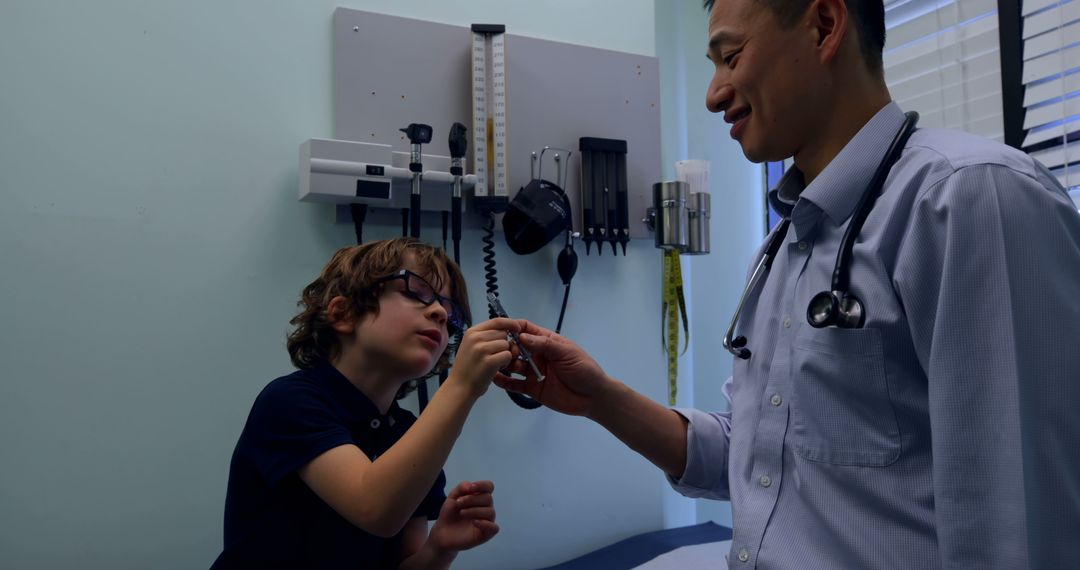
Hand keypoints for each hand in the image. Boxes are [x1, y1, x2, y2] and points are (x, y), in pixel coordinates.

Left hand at [429, 480, 498, 551]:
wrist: (442, 532)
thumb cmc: (450, 514)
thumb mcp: (452, 497)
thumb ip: (461, 487)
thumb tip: (470, 485)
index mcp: (480, 497)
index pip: (489, 487)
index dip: (482, 485)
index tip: (469, 488)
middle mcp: (486, 508)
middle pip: (488, 498)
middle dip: (472, 499)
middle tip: (458, 503)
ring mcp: (487, 521)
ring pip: (490, 512)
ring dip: (474, 510)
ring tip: (461, 513)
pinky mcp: (486, 534)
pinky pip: (494, 528)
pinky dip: (485, 524)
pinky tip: (474, 522)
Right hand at [446, 318, 519, 396]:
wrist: (459, 388)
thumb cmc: (467, 368)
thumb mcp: (472, 346)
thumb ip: (486, 336)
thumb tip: (507, 329)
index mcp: (472, 332)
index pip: (496, 321)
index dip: (510, 323)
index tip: (517, 327)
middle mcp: (476, 338)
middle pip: (503, 333)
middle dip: (505, 344)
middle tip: (495, 355)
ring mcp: (482, 349)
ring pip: (507, 344)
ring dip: (505, 354)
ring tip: (493, 363)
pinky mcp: (489, 361)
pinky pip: (507, 355)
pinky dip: (506, 362)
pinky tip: (496, 368)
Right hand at [493, 320, 610, 416]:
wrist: (593, 397)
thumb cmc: (584, 370)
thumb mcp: (567, 353)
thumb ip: (545, 345)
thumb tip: (522, 336)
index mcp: (547, 342)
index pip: (526, 329)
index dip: (513, 328)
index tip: (502, 330)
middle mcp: (538, 355)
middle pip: (516, 347)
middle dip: (508, 347)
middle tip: (505, 352)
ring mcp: (534, 372)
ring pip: (513, 365)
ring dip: (505, 363)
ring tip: (502, 364)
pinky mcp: (532, 388)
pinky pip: (514, 384)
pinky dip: (504, 381)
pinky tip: (495, 378)